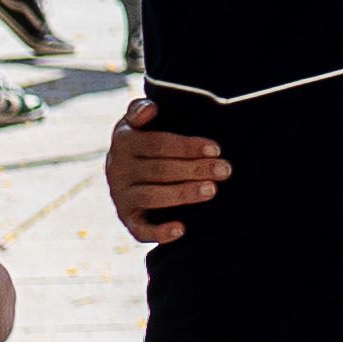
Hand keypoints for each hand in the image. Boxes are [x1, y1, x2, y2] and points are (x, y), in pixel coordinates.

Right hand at [105, 104, 230, 247]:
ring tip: (212, 190)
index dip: (187, 146)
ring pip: (152, 196)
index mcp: (123, 141)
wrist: (126, 169)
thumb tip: (151, 109)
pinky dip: (160, 232)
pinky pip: (140, 229)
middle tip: (225, 170)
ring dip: (183, 194)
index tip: (216, 149)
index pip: (157, 143)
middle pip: (159, 170)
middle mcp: (117, 169)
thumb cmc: (145, 140)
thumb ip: (140, 109)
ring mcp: (121, 196)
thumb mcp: (138, 121)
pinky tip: (182, 229)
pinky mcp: (128, 219)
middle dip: (195, 169)